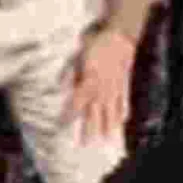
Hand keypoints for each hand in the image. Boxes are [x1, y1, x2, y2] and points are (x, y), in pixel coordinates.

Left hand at [68, 28, 135, 142]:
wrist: (119, 36)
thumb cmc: (96, 43)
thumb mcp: (78, 56)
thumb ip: (70, 73)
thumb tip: (59, 86)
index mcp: (89, 83)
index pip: (77, 104)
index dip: (69, 116)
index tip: (61, 127)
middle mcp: (102, 90)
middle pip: (95, 114)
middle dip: (90, 130)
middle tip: (87, 146)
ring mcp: (114, 89)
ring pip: (111, 112)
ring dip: (109, 126)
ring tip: (107, 140)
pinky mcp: (124, 84)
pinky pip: (124, 101)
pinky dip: (123, 111)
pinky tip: (123, 121)